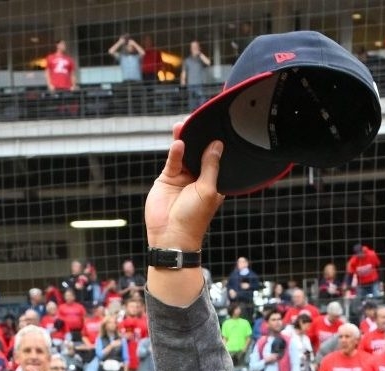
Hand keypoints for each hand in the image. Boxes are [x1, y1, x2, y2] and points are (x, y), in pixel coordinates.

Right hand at [145, 128, 225, 251]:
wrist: (171, 235)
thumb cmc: (194, 218)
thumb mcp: (208, 189)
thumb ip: (211, 166)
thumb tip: (217, 145)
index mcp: (213, 183)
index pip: (215, 160)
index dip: (215, 146)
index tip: (216, 129)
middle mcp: (198, 178)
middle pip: (198, 153)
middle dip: (198, 139)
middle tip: (198, 121)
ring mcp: (182, 178)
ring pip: (184, 154)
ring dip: (185, 140)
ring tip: (184, 124)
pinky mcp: (167, 178)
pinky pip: (173, 161)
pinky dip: (175, 152)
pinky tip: (178, 143)